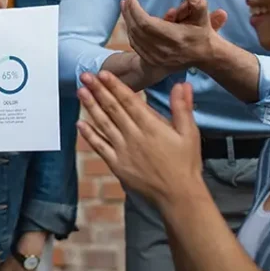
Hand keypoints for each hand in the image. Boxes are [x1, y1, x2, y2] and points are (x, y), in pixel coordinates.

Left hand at [77, 71, 202, 207]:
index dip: (115, 86)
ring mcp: (123, 151)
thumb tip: (181, 83)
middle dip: (98, 91)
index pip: (129, 101)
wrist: (178, 196)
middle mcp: (134, 136)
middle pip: (113, 109)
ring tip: (81, 92)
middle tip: (85, 76)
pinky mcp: (117, 165)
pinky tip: (80, 124)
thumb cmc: (186, 163)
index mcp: (151, 126)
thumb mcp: (189, 133)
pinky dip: (89, 135)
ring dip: (91, 107)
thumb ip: (182, 107)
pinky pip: (100, 147)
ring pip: (103, 125)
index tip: (103, 74)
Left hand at [121, 0, 221, 71]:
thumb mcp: (204, 17)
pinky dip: (131, 33)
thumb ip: (198, 4)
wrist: (205, 56)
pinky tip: (129, 23)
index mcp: (174, 38)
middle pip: (137, 30)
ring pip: (134, 38)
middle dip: (129, 13)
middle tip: (125, 0)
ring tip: (125, 8)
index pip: (146, 23)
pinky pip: (136, 45)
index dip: (135, 10)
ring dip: (127, 22)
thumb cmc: (203, 33)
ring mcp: (156, 58)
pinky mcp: (152, 61)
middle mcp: (163, 50)